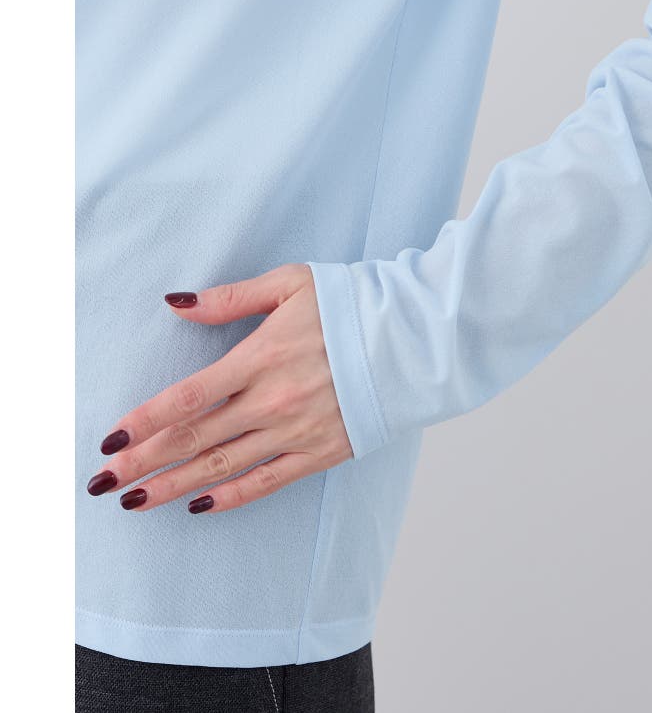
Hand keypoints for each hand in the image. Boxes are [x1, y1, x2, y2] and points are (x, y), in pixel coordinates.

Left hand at [85, 263, 352, 512]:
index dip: (145, 420)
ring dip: (175, 486)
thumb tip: (175, 305)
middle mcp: (273, 400)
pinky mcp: (323, 451)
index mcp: (261, 357)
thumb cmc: (350, 305)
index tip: (110, 440)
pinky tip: (201, 507)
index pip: (188, 397)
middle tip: (103, 483)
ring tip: (136, 503)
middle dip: (144, 463)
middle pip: (195, 438)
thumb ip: (229, 299)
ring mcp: (297, 431)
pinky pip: (270, 481)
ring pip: (224, 465)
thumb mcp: (290, 284)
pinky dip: (233, 496)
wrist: (410, 337)